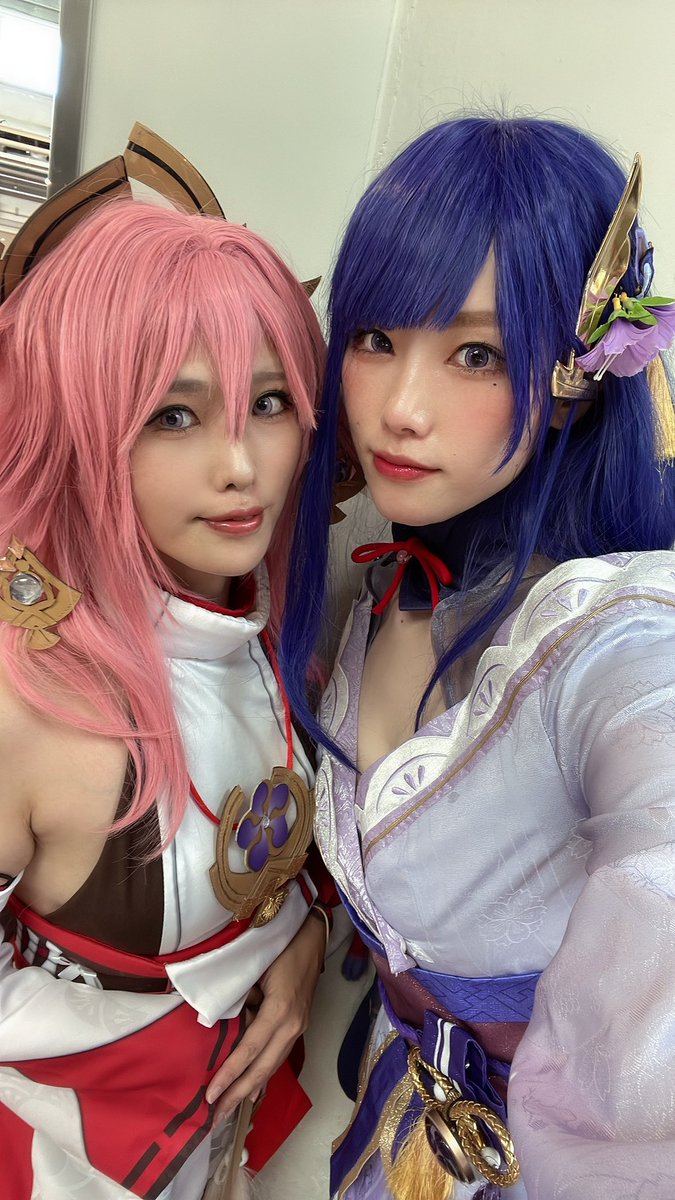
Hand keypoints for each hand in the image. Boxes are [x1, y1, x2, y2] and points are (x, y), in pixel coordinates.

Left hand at [206, 912, 325, 1120]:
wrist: (312, 935)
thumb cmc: (280, 945)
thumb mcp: (254, 969)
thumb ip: (239, 998)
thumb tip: (219, 1023)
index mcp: (280, 1010)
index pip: (250, 1050)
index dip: (230, 1075)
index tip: (210, 1096)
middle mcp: (292, 1024)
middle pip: (263, 1067)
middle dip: (239, 1094)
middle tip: (216, 1117)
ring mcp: (299, 1025)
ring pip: (273, 1065)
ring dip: (251, 1088)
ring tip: (230, 1108)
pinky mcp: (300, 1024)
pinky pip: (279, 1056)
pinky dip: (265, 1075)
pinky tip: (254, 1090)